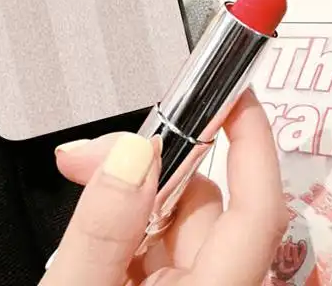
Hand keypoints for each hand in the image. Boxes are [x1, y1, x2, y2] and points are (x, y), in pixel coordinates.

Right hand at [42, 90, 287, 285]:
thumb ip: (102, 226)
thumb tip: (132, 150)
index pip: (256, 214)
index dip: (253, 146)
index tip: (234, 93)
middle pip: (203, 205)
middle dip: (148, 165)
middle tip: (83, 154)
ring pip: (173, 216)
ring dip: (126, 189)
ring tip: (75, 181)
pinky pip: (151, 237)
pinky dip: (120, 217)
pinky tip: (87, 222)